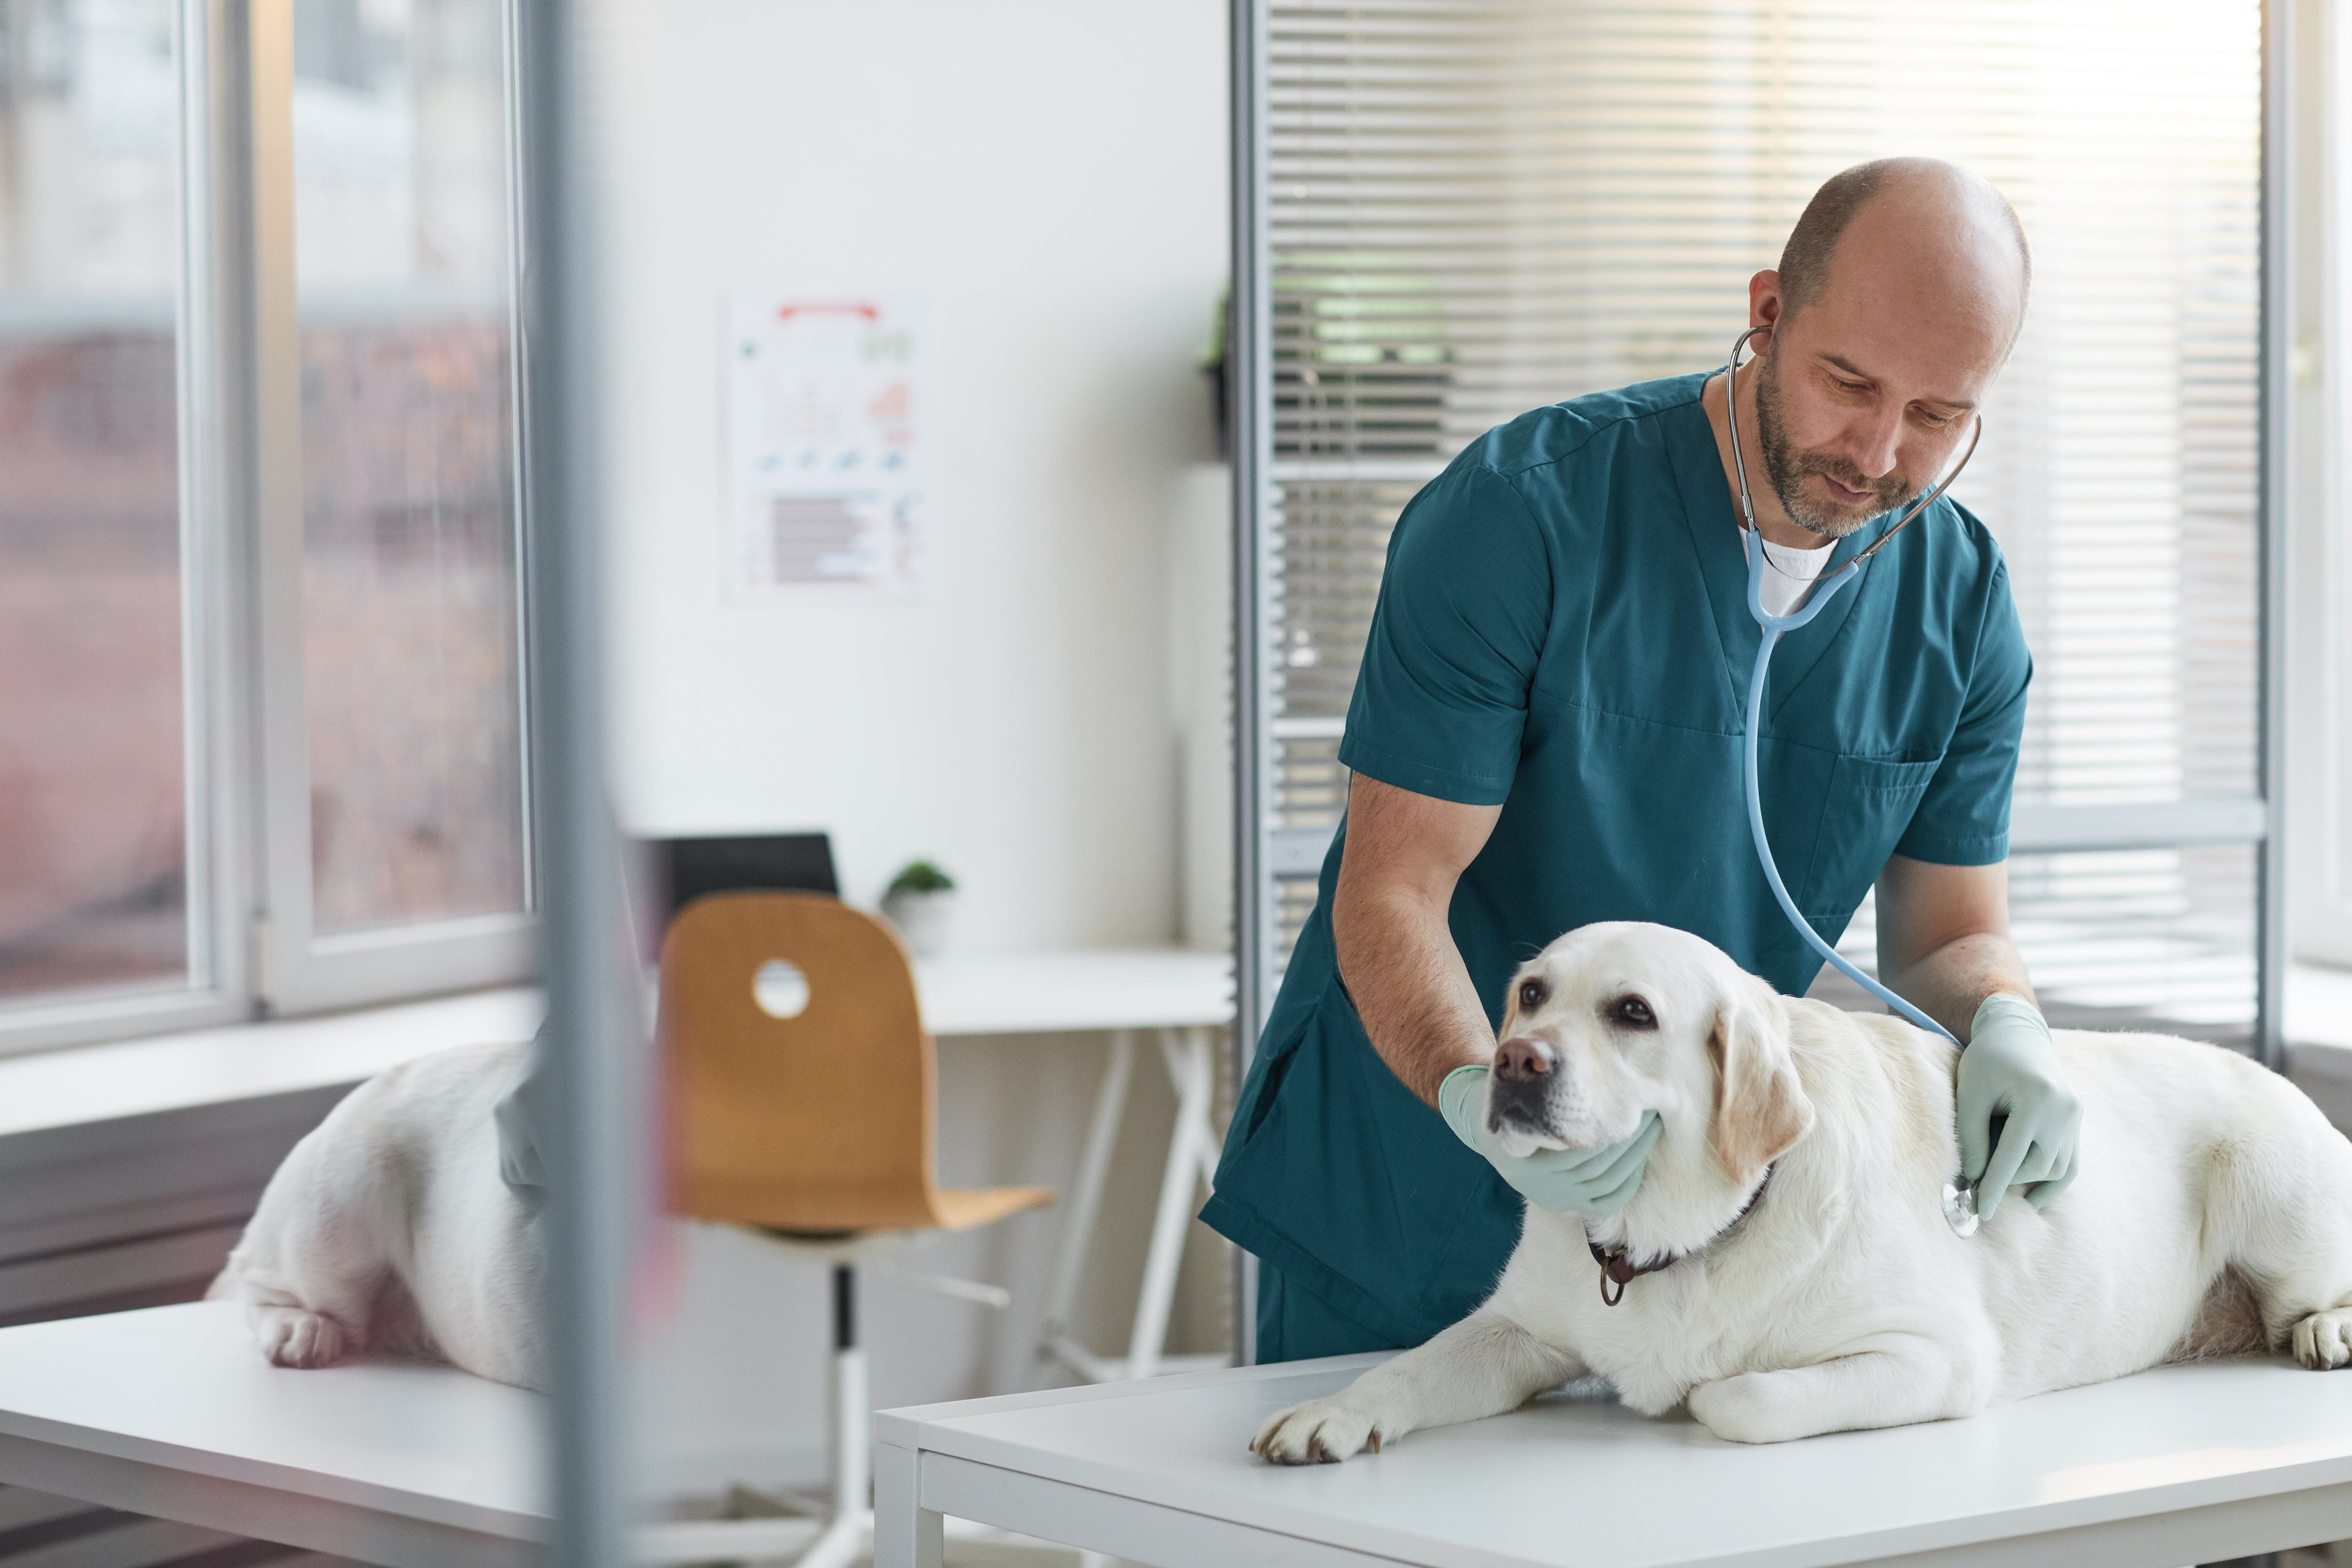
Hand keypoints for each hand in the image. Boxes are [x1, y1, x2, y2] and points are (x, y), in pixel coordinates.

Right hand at [1438, 1065, 1662, 1214]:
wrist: (1500, 1144)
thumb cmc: (1513, 1108)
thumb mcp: (1511, 1088)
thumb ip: (1531, 1074)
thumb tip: (1547, 1051)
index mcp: (1527, 1158)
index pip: (1577, 1144)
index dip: (1608, 1123)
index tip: (1630, 1101)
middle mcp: (1543, 1184)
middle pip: (1598, 1160)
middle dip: (1629, 1135)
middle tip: (1650, 1110)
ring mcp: (1558, 1199)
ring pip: (1609, 1179)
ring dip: (1636, 1154)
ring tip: (1651, 1127)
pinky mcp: (1571, 1208)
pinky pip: (1610, 1199)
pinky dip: (1630, 1179)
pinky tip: (1641, 1157)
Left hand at [1956, 993, 2080, 1218]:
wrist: (2018, 1034)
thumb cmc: (1988, 1060)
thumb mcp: (1971, 1092)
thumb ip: (1972, 1136)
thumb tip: (1974, 1179)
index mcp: (2038, 1098)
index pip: (2013, 1156)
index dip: (1994, 1186)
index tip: (1980, 1211)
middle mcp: (2065, 1111)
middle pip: (2036, 1165)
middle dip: (2006, 1178)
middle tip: (1977, 1177)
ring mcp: (2076, 1118)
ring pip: (2056, 1169)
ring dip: (2027, 1179)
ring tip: (1998, 1173)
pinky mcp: (2077, 1123)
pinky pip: (2071, 1165)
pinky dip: (2053, 1184)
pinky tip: (2031, 1199)